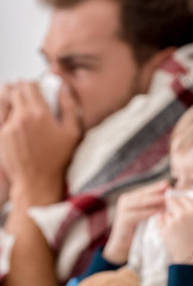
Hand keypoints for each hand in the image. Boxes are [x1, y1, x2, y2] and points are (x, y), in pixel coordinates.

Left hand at [0, 82, 81, 204]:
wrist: (37, 181)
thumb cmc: (58, 159)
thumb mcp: (73, 133)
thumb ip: (69, 106)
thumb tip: (62, 87)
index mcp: (40, 114)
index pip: (30, 85)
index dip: (35, 85)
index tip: (40, 91)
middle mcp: (21, 117)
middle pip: (15, 89)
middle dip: (23, 90)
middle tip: (31, 97)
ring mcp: (8, 126)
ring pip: (5, 100)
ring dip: (12, 98)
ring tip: (21, 106)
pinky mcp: (0, 135)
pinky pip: (1, 114)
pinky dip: (7, 112)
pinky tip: (16, 120)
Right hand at [103, 181, 167, 263]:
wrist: (123, 245)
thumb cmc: (137, 229)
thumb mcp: (145, 214)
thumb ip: (153, 205)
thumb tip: (168, 195)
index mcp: (130, 197)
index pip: (145, 189)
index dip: (156, 186)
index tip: (168, 184)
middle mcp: (125, 201)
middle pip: (143, 194)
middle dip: (156, 191)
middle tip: (168, 189)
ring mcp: (123, 210)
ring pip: (141, 202)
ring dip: (155, 200)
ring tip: (166, 199)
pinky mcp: (123, 220)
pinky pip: (138, 214)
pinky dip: (149, 212)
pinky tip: (159, 212)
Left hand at [158, 193, 192, 267]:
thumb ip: (192, 212)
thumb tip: (180, 202)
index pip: (184, 197)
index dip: (180, 201)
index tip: (179, 204)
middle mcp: (184, 214)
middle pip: (172, 201)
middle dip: (171, 205)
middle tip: (172, 212)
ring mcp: (173, 221)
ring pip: (165, 212)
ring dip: (167, 216)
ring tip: (175, 228)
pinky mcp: (165, 230)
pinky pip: (159, 220)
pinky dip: (162, 223)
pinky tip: (169, 230)